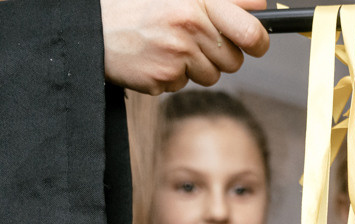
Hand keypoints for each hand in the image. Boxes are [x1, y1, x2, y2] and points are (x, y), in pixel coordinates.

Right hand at [100, 0, 269, 93]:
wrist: (92, 25)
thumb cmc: (138, 5)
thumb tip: (262, 8)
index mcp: (198, 2)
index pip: (251, 31)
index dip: (258, 40)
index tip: (255, 43)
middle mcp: (190, 27)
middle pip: (234, 61)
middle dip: (222, 56)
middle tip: (199, 42)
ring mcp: (176, 56)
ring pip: (211, 76)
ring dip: (196, 66)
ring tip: (169, 45)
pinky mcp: (161, 78)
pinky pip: (183, 85)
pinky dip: (171, 75)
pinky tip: (154, 56)